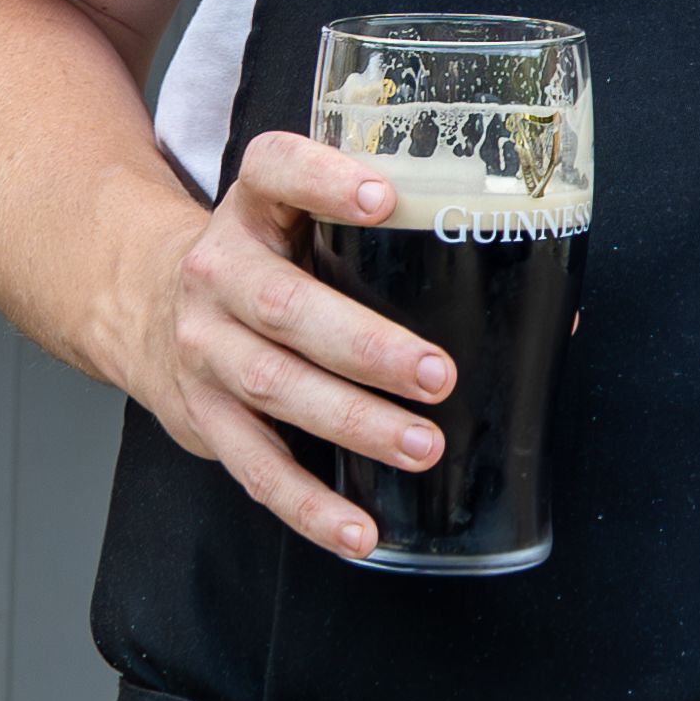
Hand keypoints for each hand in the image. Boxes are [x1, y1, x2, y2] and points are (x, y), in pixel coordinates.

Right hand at [124, 130, 453, 559]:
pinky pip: (255, 469)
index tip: (384, 196)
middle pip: (285, 306)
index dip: (324, 181)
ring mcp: (205, 347)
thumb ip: (397, 242)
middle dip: (365, 345)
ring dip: (353, 423)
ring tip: (423, 447)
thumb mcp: (302, 220)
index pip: (276, 170)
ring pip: (275, 388)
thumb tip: (554, 309)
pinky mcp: (203, 416)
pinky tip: (359, 530)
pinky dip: (308, 506)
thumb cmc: (269, 259)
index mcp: (253, 206)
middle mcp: (219, 271)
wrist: (145, 301)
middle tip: (438, 374)